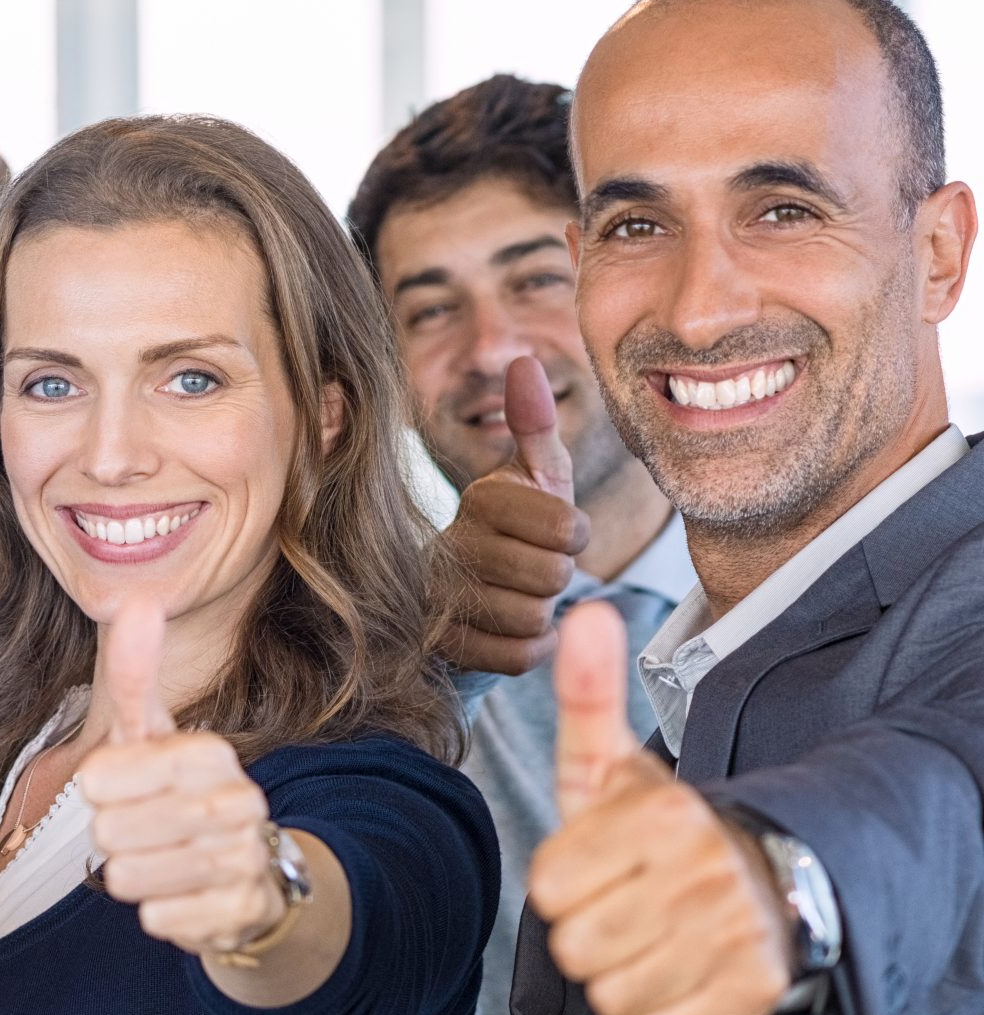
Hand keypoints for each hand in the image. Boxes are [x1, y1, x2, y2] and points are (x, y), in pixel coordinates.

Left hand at [81, 599, 287, 954]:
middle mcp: (238, 803)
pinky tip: (183, 894)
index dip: (99, 788)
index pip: (101, 777)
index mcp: (210, 753)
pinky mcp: (240, 912)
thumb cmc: (177, 795)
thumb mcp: (150, 733)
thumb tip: (137, 600)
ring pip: (129, 878)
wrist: (246, 874)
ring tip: (161, 860)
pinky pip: (157, 919)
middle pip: (110, 832)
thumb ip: (136, 673)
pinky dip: (158, 912)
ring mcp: (244, 860)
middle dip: (112, 837)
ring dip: (131, 875)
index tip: (120, 786)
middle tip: (144, 829)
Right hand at [436, 356, 592, 676]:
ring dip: (541, 614)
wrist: (461, 590)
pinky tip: (513, 627)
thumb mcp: (533, 476)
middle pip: (551, 578)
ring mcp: (439, 597)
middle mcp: (449, 544)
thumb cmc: (515, 528)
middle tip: (537, 567)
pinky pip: (516, 655)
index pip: (565, 528)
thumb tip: (522, 359)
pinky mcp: (441, 643)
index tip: (558, 533)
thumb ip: (534, 424)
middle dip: (557, 578)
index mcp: (480, 498)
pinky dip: (529, 647)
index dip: (575, 536)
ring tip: (521, 596)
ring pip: (532, 618)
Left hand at [527, 602, 793, 1014]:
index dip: (565, 881)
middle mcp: (705, 874)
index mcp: (662, 815)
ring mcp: (736, 938)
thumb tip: (583, 612)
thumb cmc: (664, 831)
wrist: (770, 883)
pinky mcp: (755, 995)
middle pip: (572, 945)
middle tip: (632, 904)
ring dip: (622, 973)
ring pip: (610, 993)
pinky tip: (686, 973)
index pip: (548, 886)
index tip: (604, 865)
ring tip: (658, 936)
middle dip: (590, 930)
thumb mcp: (618, 766)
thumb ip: (588, 698)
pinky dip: (662, 1013)